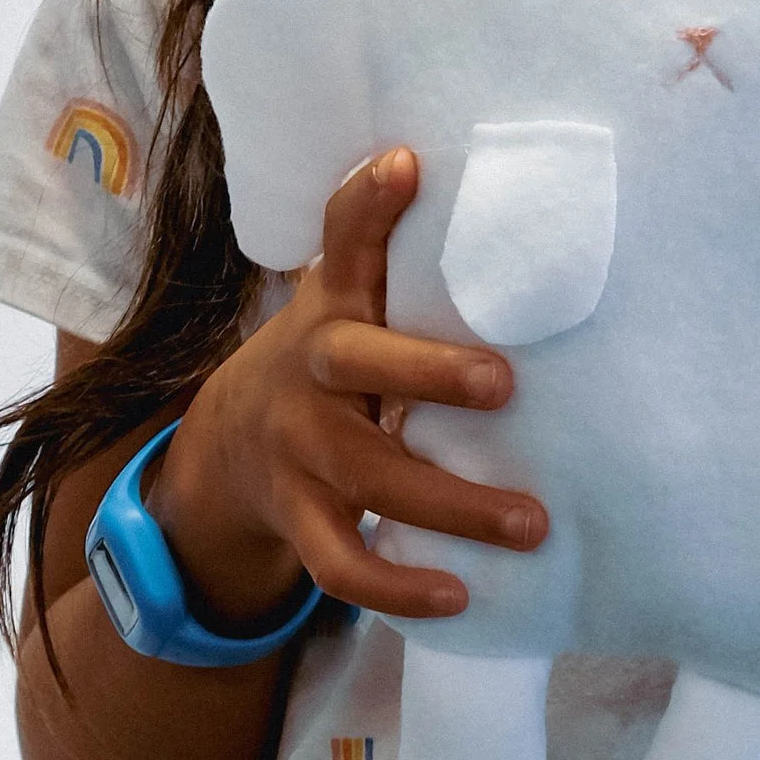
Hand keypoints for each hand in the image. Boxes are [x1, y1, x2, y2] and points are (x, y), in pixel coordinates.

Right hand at [148, 149, 545, 627]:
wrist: (228, 445)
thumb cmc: (331, 360)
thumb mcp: (349, 299)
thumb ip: (395, 253)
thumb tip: (467, 174)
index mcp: (333, 308)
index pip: (341, 243)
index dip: (366, 206)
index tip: (404, 165)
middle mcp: (312, 371)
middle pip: (361, 366)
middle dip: (431, 375)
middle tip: (507, 386)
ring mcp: (301, 450)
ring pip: (370, 477)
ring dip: (453, 504)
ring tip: (532, 524)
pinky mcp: (300, 517)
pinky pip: (343, 562)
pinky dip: (398, 587)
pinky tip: (459, 595)